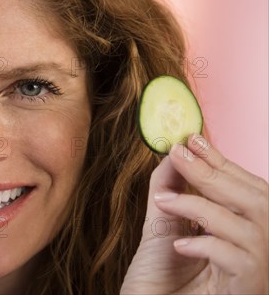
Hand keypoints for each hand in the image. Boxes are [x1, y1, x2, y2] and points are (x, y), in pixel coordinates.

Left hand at [121, 134, 267, 294]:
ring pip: (249, 228)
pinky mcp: (249, 289)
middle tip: (179, 154)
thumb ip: (172, 190)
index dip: (221, 161)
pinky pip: (239, 260)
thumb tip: (174, 153)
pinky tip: (180, 244)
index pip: (245, 187)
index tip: (193, 138)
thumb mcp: (166, 225)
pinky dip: (207, 246)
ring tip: (163, 202)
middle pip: (256, 202)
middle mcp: (261, 249)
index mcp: (245, 229)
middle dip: (215, 173)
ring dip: (201, 207)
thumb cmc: (161, 276)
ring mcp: (258, 270)